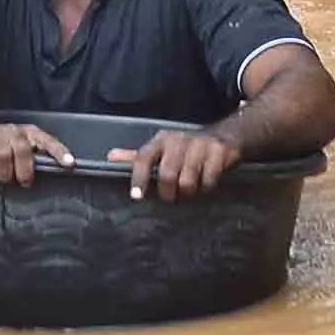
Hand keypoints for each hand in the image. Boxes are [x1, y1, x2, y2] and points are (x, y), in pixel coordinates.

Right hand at [0, 120, 75, 186]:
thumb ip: (34, 160)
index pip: (48, 141)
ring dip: (4, 173)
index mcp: (31, 133)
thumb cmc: (7, 144)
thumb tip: (49, 181)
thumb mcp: (23, 148)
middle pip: (23, 150)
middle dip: (24, 171)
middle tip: (24, 183)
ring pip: (3, 155)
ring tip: (4, 179)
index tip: (70, 165)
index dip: (59, 152)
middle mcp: (15, 131)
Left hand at [109, 128, 238, 200]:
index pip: (143, 157)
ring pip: (187, 180)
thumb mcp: (160, 149)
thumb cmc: (185, 148)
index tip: (136, 196)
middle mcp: (178, 140)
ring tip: (189, 191)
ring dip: (188, 191)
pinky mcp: (218, 152)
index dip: (138, 178)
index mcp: (160, 140)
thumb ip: (136, 156)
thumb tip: (110, 157)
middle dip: (168, 192)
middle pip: (166, 174)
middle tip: (171, 198)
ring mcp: (199, 145)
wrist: (224, 136)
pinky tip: (205, 184)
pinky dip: (206, 187)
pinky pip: (208, 179)